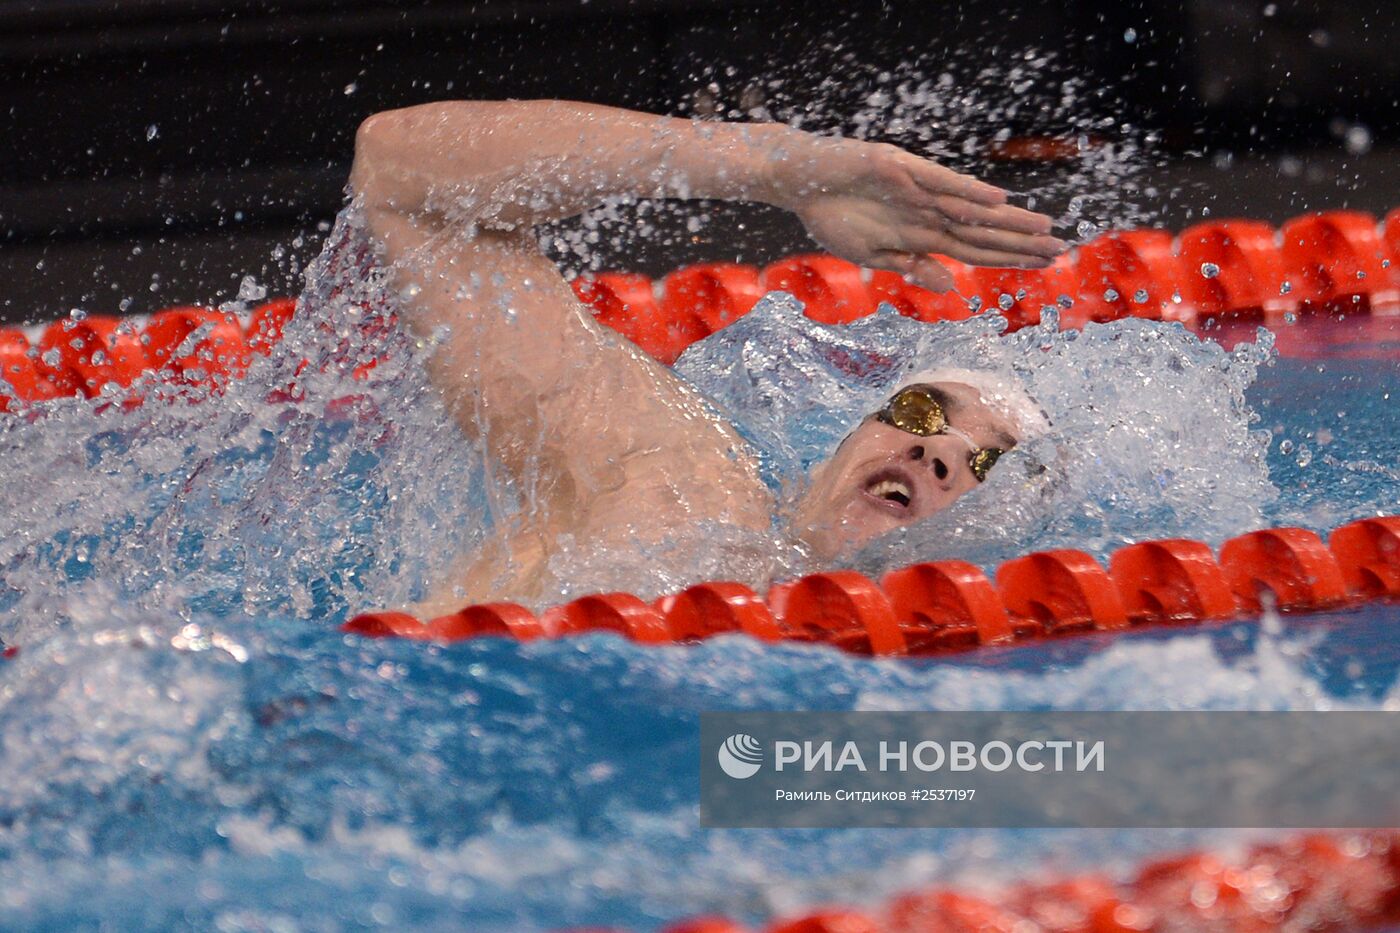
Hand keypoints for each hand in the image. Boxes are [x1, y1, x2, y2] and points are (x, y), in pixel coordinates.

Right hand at [770, 134, 1065, 291]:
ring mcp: (917, 190)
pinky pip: (938, 182)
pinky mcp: (899, 169)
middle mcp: (929, 211)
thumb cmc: (833, 217)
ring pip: (970, 208)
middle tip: (1061, 249)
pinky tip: (996, 199)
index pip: (976, 249)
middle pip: (983, 230)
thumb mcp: (872, 254)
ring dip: (1005, 219)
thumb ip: (911, 266)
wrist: (801, 181)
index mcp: (923, 234)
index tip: (1042, 265)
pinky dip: (966, 191)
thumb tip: (949, 286)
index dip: (1009, 258)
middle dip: (1021, 241)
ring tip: (1043, 228)